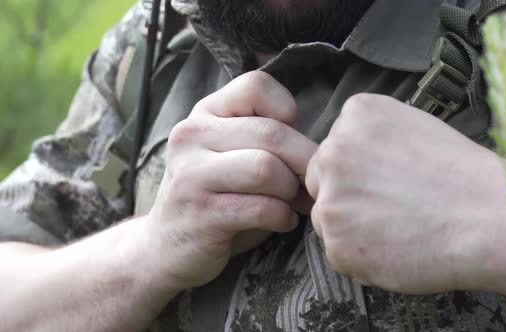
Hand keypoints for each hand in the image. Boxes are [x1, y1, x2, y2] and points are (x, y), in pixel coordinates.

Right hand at [144, 71, 317, 288]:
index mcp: (205, 113)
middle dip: (304, 162)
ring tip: (292, 203)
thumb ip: (266, 139)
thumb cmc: (216, 198)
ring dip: (291, 191)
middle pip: (271, 133)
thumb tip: (324, 146)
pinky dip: (282, 217)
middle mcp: (192, 135)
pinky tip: (281, 222)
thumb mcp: (232, 156)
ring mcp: (191, 174)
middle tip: (312, 183)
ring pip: (267, 169)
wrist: (165, 248)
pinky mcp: (200, 213)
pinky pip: (261, 208)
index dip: (287, 112)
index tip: (290, 143)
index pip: (256, 86)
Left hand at [306, 94, 505, 293]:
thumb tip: (348, 159)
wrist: (490, 220)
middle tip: (388, 209)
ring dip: (350, 228)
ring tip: (397, 229)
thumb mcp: (413, 126)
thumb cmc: (462, 174)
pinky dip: (361, 257)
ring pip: (326, 218)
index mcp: (354, 116)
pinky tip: (395, 248)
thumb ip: (370, 138)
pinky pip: (338, 251)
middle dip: (345, 196)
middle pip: (320, 180)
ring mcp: (331, 200)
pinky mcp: (337, 244)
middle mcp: (333, 152)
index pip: (332, 149)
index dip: (356, 172)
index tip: (384, 183)